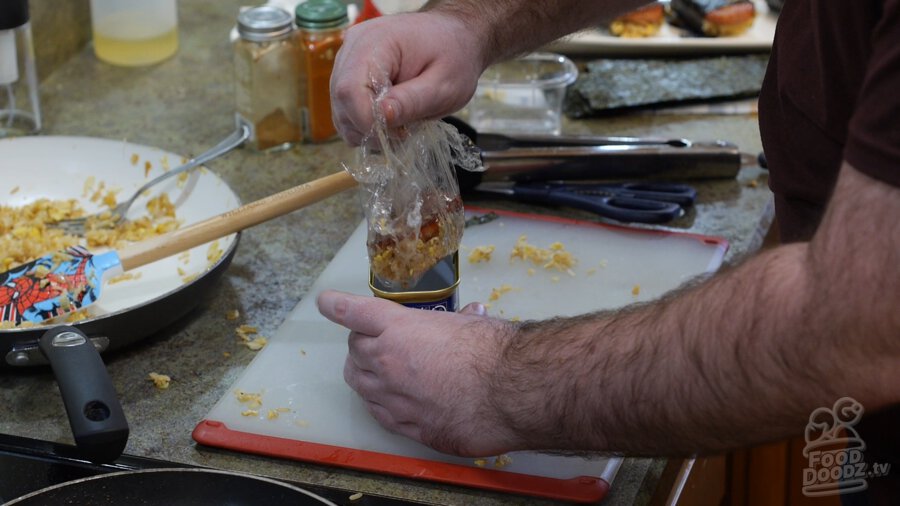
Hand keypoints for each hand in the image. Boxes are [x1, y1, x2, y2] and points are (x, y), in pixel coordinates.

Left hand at [316, 289, 521, 455]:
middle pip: (354, 350)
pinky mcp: (409, 427)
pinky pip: (380, 414)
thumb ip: (460, 320)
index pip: (354, 312)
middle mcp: (387, 363)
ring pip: (360, 384)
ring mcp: (394, 399)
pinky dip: (382, 404)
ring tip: (382, 371)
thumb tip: (472, 314)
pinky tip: (394, 402)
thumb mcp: (472, 322)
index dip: (336, 305)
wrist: (511, 394)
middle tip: (378, 342)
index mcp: (399, 328)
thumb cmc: (493, 351)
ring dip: (366, 374)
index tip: (325, 302)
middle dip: (362, 344)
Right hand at [329, 12, 486, 144]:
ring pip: (340, 108)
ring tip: (400, 126)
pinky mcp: (349, 72)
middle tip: (404, 133)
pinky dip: (365, 122)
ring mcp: (348, 58)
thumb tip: (382, 116)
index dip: (366, 121)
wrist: (454, 37)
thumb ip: (413, 101)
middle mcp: (354, 46)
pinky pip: (346, 107)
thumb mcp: (444, 84)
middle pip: (342, 100)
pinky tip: (391, 119)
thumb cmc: (454, 56)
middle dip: (369, 128)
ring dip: (367, 128)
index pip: (350, 88)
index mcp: (376, 41)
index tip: (398, 135)